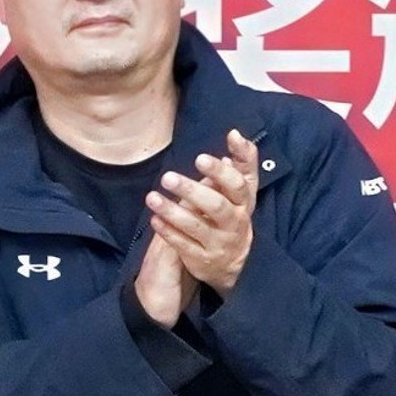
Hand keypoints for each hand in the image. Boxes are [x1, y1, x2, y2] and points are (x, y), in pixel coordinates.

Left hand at [135, 133, 260, 318]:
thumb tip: (235, 134)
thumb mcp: (243, 189)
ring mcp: (218, 242)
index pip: (237, 185)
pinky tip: (154, 218)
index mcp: (243, 203)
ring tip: (152, 197)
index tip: (200, 158)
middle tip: (168, 177)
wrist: (237, 261)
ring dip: (172, 211)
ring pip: (195, 226)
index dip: (220, 172)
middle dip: (192, 191)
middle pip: (216, 206)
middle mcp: (233, 223)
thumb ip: (243, 161)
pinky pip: (183, 244)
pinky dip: (167, 231)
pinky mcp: (202, 259)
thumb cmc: (235, 212)